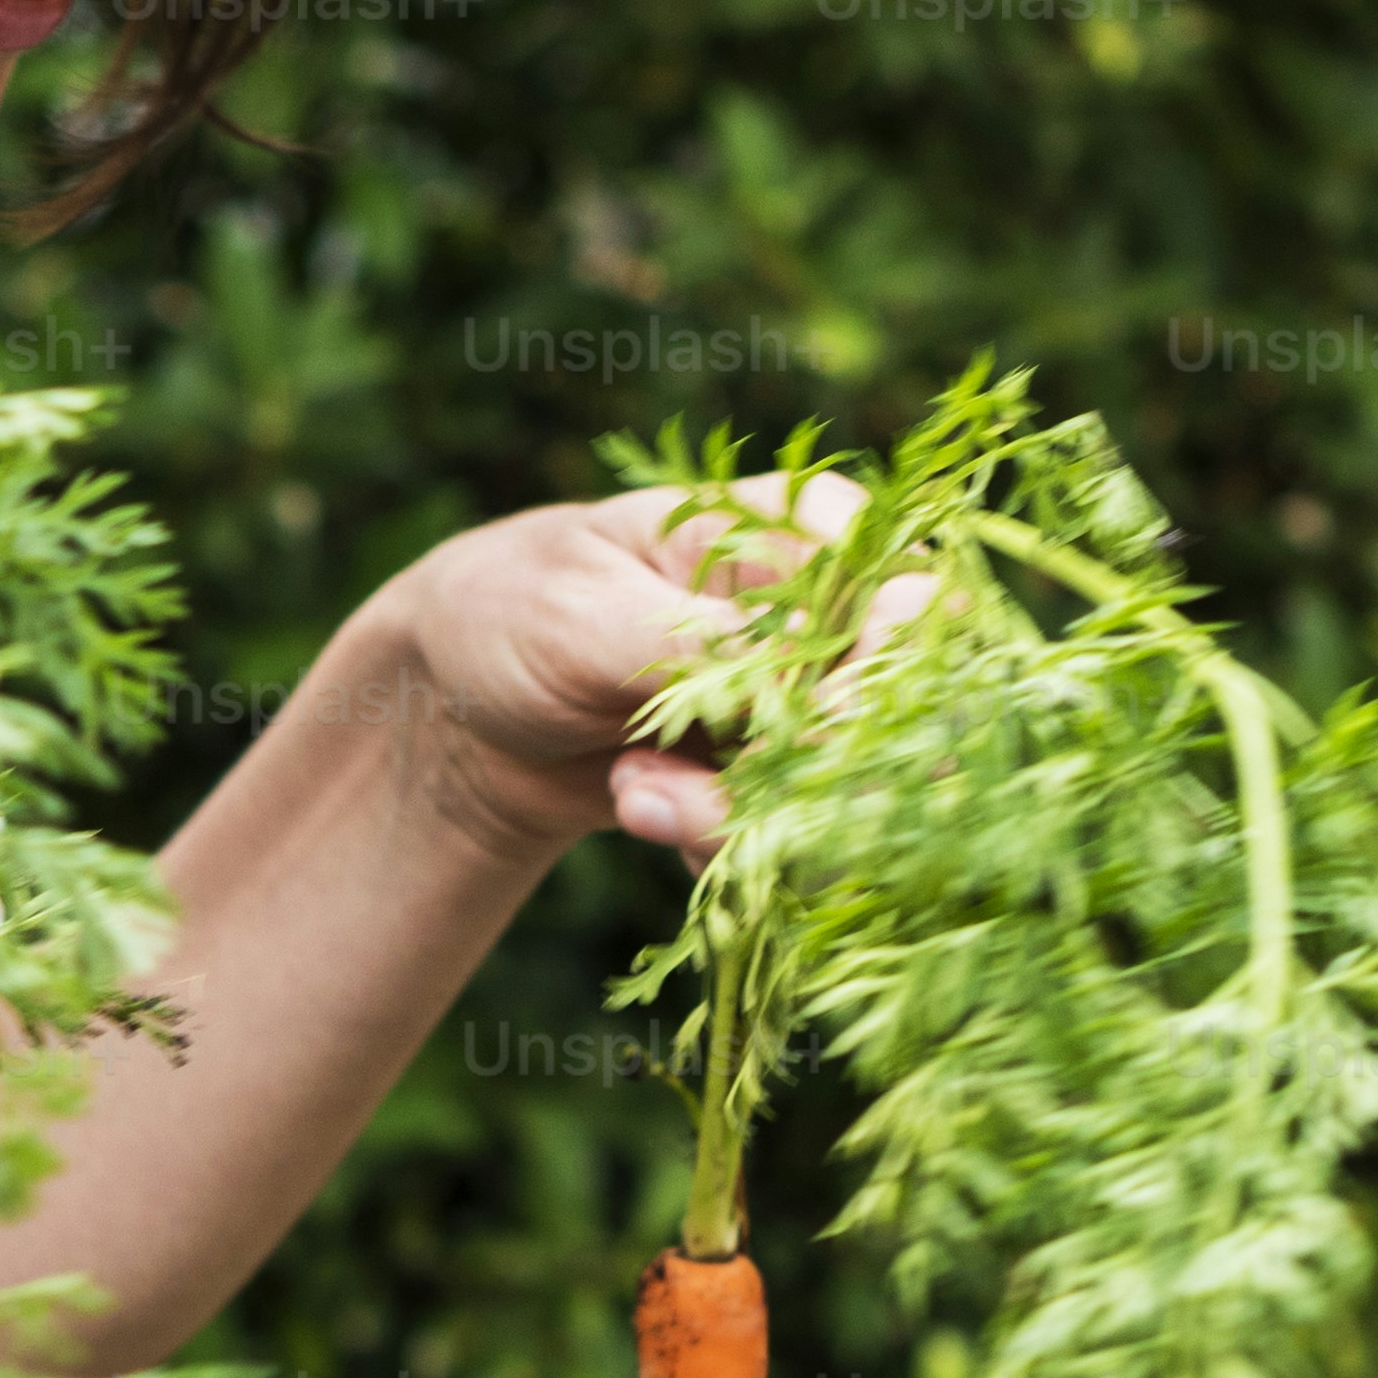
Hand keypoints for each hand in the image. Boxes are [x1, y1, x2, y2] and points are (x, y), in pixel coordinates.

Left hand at [367, 469, 894, 870]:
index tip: (807, 738)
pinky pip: (799, 840)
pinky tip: (642, 806)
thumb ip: (700, 646)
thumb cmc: (516, 613)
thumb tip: (806, 692)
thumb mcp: (587, 614)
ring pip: (852, 795)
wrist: (461, 709)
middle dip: (798, 780)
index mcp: (806, 530)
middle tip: (668, 795)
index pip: (916, 603)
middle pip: (902, 714)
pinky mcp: (783, 785)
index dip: (882, 681)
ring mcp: (816, 708)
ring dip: (740, 821)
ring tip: (634, 794)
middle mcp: (836, 616)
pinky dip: (723, 848)